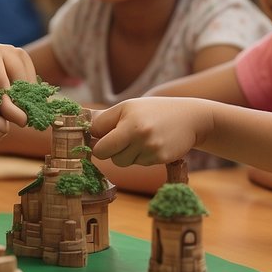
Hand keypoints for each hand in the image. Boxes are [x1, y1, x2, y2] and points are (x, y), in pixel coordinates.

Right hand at [0, 44, 35, 130]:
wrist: (1, 78)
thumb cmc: (18, 87)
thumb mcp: (27, 90)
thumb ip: (26, 100)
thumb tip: (23, 119)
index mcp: (18, 54)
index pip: (18, 78)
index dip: (19, 101)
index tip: (23, 120)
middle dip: (5, 108)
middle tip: (8, 126)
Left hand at [89, 97, 206, 166]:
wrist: (190, 118)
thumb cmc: (154, 110)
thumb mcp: (129, 107)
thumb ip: (104, 119)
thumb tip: (80, 126)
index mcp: (128, 121)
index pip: (99, 142)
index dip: (97, 141)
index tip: (100, 138)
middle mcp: (139, 136)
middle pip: (108, 156)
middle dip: (109, 150)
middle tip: (120, 139)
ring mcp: (150, 149)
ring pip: (122, 162)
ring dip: (126, 154)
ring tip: (140, 139)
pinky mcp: (159, 159)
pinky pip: (138, 164)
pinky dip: (141, 157)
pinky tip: (152, 144)